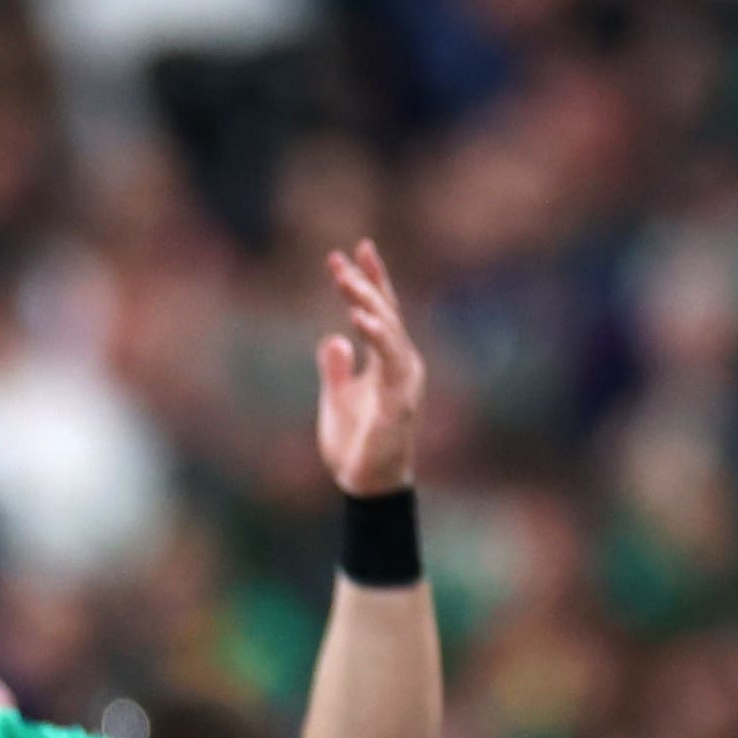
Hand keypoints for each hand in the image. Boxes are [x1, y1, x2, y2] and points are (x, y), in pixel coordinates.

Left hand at [312, 239, 422, 497]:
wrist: (366, 485)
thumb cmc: (355, 444)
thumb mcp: (336, 399)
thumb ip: (336, 368)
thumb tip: (334, 337)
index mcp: (386, 362)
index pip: (378, 313)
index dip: (368, 281)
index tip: (350, 252)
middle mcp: (400, 364)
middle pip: (385, 313)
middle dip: (366, 282)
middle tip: (343, 256)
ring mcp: (403, 379)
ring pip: (389, 330)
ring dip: (368, 303)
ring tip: (346, 281)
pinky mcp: (399, 398)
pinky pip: (390, 360)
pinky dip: (376, 336)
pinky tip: (358, 317)